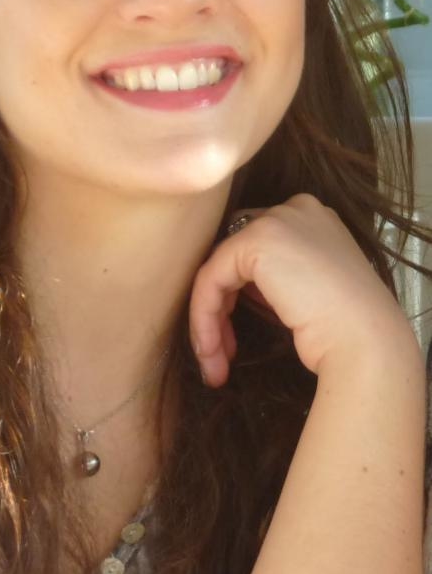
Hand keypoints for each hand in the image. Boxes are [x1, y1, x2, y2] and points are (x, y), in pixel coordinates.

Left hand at [189, 193, 414, 386]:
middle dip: (220, 306)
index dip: (240, 293)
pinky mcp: (256, 241)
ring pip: (218, 269)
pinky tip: (212, 351)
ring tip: (214, 363)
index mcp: (313, 218)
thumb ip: (274, 278)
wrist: (367, 343)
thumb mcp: (307, 291)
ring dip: (208, 319)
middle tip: (221, 352)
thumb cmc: (343, 329)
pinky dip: (205, 317)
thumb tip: (233, 288)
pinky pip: (211, 279)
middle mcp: (295, 210)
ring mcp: (276, 221)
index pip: (256, 248)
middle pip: (233, 255)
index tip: (235, 338)